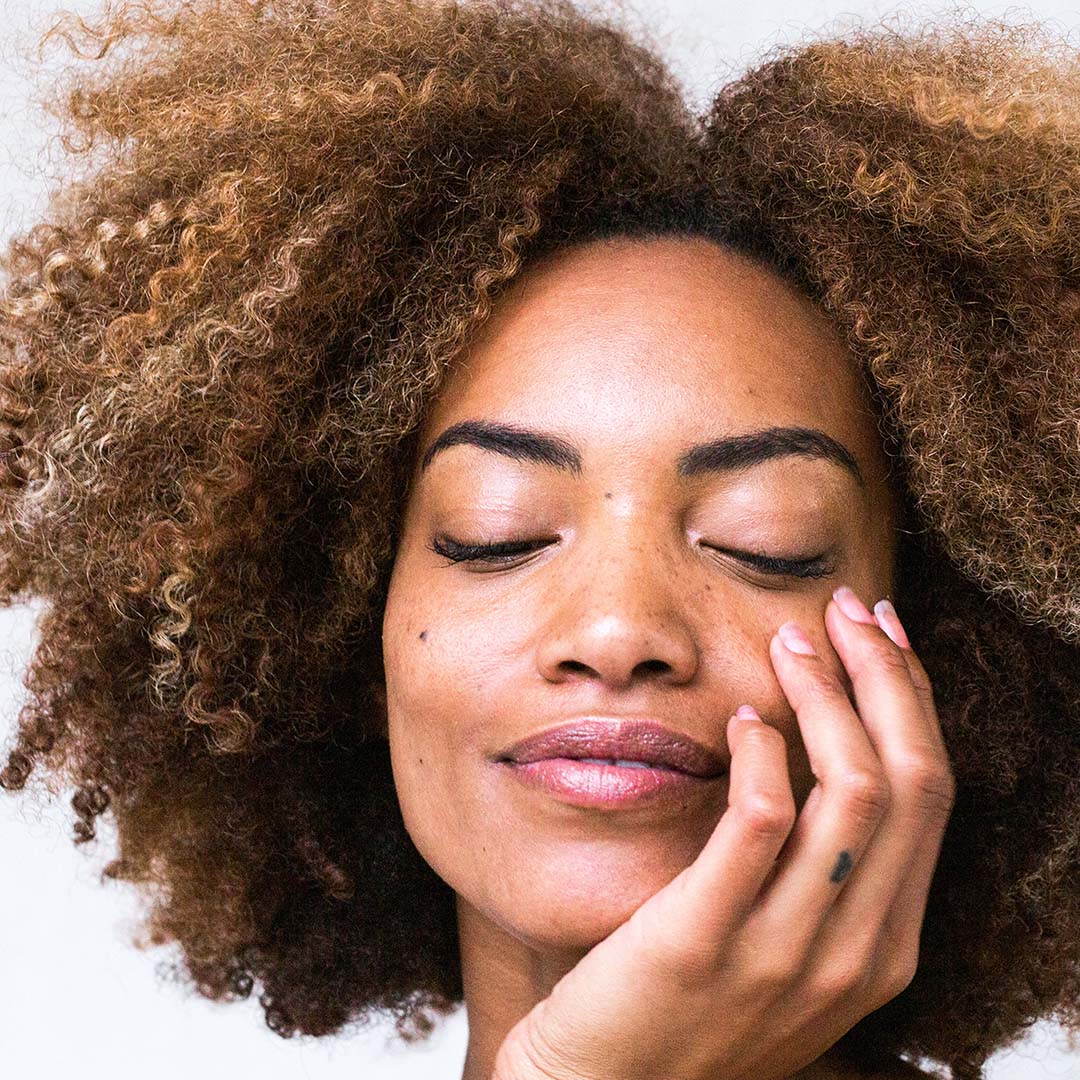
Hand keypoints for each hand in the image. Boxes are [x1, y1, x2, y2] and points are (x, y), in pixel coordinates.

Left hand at [492, 587, 954, 1079]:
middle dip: (885, 675)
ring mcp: (785, 952)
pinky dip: (763, 755)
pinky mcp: (704, 941)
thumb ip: (819, 868)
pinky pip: (761, 825)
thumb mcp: (785, 944)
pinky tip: (742, 720)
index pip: (929, 795)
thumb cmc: (688, 1005)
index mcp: (883, 944)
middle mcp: (855, 951)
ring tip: (788, 643)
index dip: (912, 699)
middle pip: (908, 780)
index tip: (880, 632)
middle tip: (843, 609)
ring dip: (826, 696)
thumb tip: (820, 747)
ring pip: (851, 791)